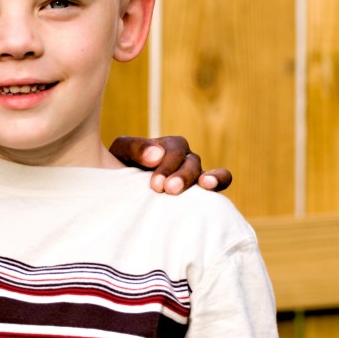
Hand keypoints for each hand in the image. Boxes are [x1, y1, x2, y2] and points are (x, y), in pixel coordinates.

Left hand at [108, 135, 232, 194]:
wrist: (121, 190)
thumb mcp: (120, 152)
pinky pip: (220, 180)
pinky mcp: (201, 191)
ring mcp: (194, 173)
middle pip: (191, 162)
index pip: (174, 149)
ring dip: (202, 179)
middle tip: (169, 190)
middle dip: (181, 176)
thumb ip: (135, 149)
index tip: (155, 185)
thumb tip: (157, 155)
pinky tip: (212, 186)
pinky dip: (220, 180)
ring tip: (204, 186)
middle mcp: (184, 157)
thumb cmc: (118, 166)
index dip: (167, 166)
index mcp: (167, 146)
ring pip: (205, 172)